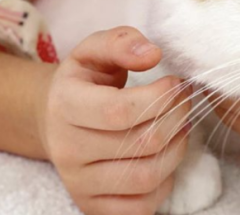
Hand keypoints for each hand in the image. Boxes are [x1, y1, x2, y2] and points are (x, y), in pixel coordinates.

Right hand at [37, 26, 192, 214]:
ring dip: (177, 149)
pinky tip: (166, 155)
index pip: (119, 111)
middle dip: (175, 118)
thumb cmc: (83, 79)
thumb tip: (152, 54)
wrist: (54, 116)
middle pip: (139, 144)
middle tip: (185, 100)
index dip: (158, 98)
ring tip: (182, 125)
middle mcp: (67, 149)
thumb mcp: (94, 49)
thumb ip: (121, 42)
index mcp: (65, 105)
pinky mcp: (91, 205)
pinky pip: (140, 207)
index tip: (176, 83)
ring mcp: (78, 182)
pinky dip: (165, 183)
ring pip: (145, 178)